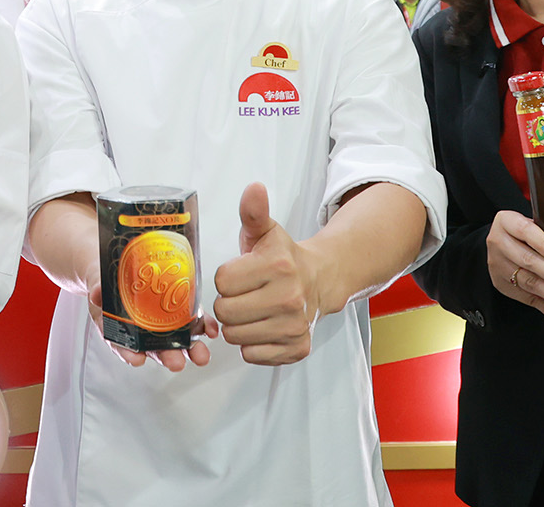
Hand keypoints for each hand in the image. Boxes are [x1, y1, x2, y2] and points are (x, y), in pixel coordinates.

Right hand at [86, 266, 216, 371]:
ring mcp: (165, 323)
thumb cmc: (109, 278)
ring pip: (178, 341)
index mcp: (121, 328)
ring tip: (201, 355)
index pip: (124, 346)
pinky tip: (211, 330)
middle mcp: (144, 331)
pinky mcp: (181, 310)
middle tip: (175, 363)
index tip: (136, 359)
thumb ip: (98, 288)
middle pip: (156, 349)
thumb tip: (97, 293)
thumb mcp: (98, 281)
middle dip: (168, 357)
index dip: (130, 354)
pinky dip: (204, 327)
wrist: (121, 262)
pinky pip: (194, 322)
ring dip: (191, 349)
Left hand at [211, 183, 322, 364]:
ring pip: (235, 336)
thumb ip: (253, 211)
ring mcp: (294, 326)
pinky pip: (252, 355)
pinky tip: (263, 326)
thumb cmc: (284, 257)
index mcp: (278, 266)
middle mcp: (289, 298)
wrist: (321, 279)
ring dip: (238, 325)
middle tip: (244, 294)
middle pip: (225, 312)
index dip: (226, 278)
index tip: (239, 274)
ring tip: (253, 309)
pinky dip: (252, 344)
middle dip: (228, 303)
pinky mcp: (297, 348)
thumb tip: (254, 188)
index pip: (222, 282)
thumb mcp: (266, 230)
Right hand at [485, 210, 543, 325]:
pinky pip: (527, 299)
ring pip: (529, 283)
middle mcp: (500, 243)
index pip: (526, 231)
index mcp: (508, 222)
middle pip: (529, 261)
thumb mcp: (540, 225)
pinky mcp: (503, 285)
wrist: (499, 243)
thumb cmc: (526, 233)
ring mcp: (499, 266)